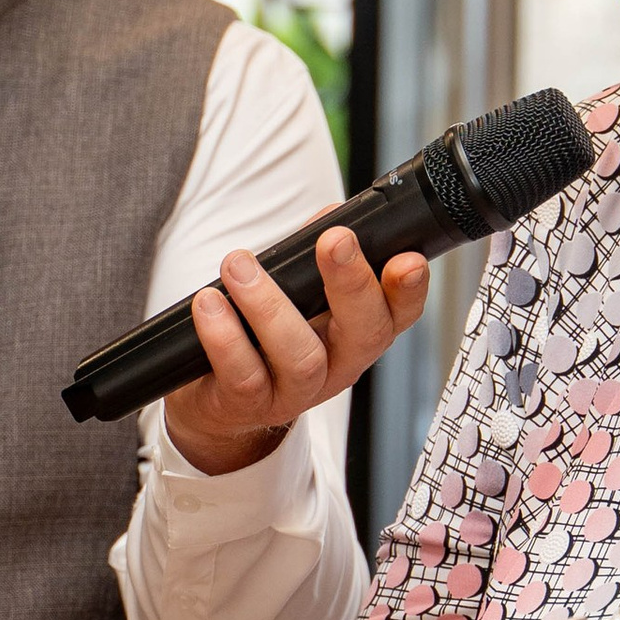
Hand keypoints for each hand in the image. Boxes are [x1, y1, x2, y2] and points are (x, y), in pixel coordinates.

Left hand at [162, 224, 430, 476]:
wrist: (218, 401)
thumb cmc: (262, 338)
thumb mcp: (294, 295)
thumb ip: (311, 256)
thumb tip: (332, 214)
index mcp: (356, 334)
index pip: (399, 314)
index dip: (410, 290)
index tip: (406, 260)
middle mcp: (337, 366)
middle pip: (365, 334)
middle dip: (352, 284)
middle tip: (335, 241)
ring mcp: (296, 392)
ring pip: (301, 357)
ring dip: (269, 305)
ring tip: (237, 265)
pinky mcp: (249, 405)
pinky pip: (243, 376)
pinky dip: (225, 336)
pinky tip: (209, 304)